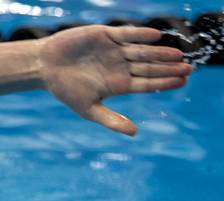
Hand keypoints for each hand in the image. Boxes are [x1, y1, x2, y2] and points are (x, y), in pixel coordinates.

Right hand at [39, 25, 192, 135]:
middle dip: (169, 68)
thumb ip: (111, 120)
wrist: (44, 68)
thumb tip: (134, 133)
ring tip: (177, 55)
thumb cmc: (65, 90)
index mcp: (119, 84)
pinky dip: (140, 35)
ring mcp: (115, 50)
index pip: (148, 83)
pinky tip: (155, 36)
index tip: (184, 81)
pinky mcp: (106, 35)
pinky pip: (127, 34)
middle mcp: (120, 66)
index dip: (165, 82)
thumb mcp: (88, 110)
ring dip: (159, 53)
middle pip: (150, 67)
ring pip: (142, 51)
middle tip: (189, 68)